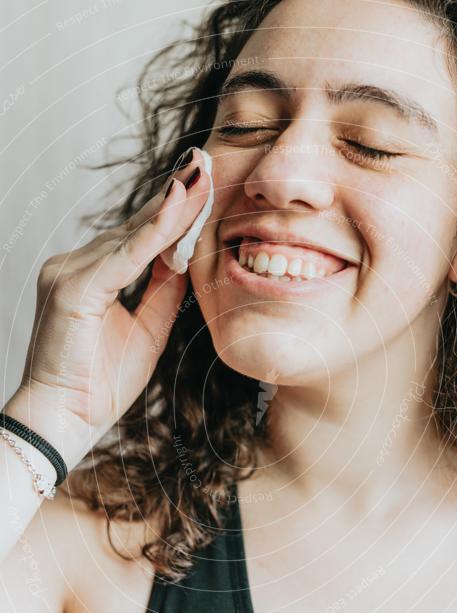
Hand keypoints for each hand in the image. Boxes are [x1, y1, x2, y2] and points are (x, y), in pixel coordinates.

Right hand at [10, 150, 207, 466]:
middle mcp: (73, 266)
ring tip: (202, 179)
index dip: (172, 214)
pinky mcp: (72, 289)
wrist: (66, 420)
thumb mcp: (147, 331)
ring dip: (170, 210)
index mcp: (89, 276)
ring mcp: (68, 273)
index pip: (137, 237)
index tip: (203, 187)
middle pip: (134, 227)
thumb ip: (163, 292)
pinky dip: (152, 236)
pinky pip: (122, 258)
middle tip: (206, 165)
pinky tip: (177, 213)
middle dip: (174, 198)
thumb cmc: (99, 384)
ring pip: (130, 236)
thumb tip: (186, 260)